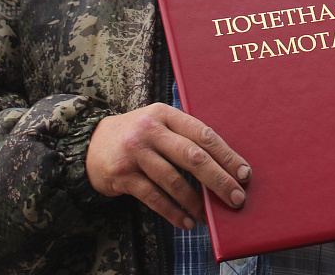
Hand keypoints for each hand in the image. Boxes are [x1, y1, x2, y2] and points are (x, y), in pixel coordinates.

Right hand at [86, 103, 249, 229]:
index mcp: (166, 114)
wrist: (90, 143)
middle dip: (218, 180)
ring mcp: (135, 153)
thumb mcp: (159, 123)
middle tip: (236, 198)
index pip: (203, 134)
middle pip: (192, 157)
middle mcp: (150, 130)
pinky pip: (153, 198)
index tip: (244, 173)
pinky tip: (187, 221)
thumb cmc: (138, 134)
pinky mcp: (122, 175)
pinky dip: (173, 212)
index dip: (227, 155)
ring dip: (195, 202)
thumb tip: (225, 163)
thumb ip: (185, 135)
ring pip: (173, 181)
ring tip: (209, 215)